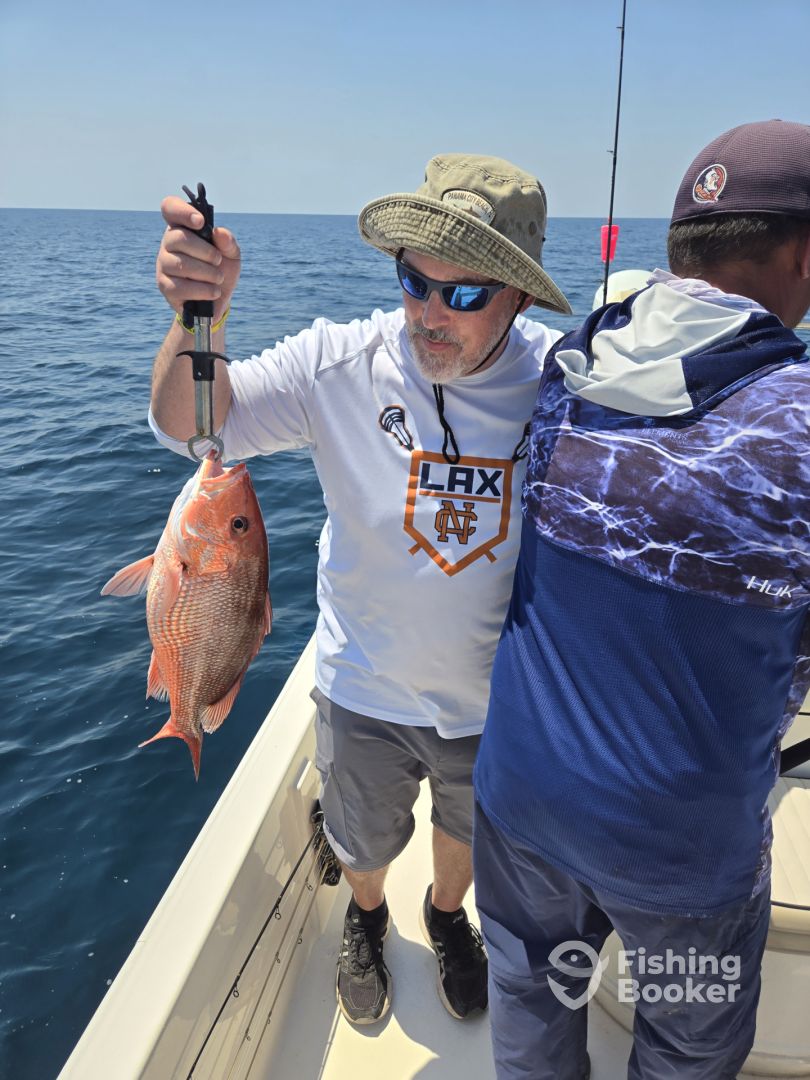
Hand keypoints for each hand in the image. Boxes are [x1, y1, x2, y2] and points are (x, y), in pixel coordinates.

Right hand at [156, 195, 240, 321]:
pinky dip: (202, 290)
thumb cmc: (221, 269)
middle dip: (205, 251)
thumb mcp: (231, 255)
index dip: (182, 210)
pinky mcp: (164, 286)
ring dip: (207, 273)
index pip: (170, 207)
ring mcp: (164, 264)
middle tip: (218, 260)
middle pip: (178, 238)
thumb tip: (219, 232)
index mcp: (182, 227)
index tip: (200, 222)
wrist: (218, 299)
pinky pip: (180, 287)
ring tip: (219, 279)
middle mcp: (168, 243)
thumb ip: (229, 242)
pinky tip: (213, 292)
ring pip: (180, 264)